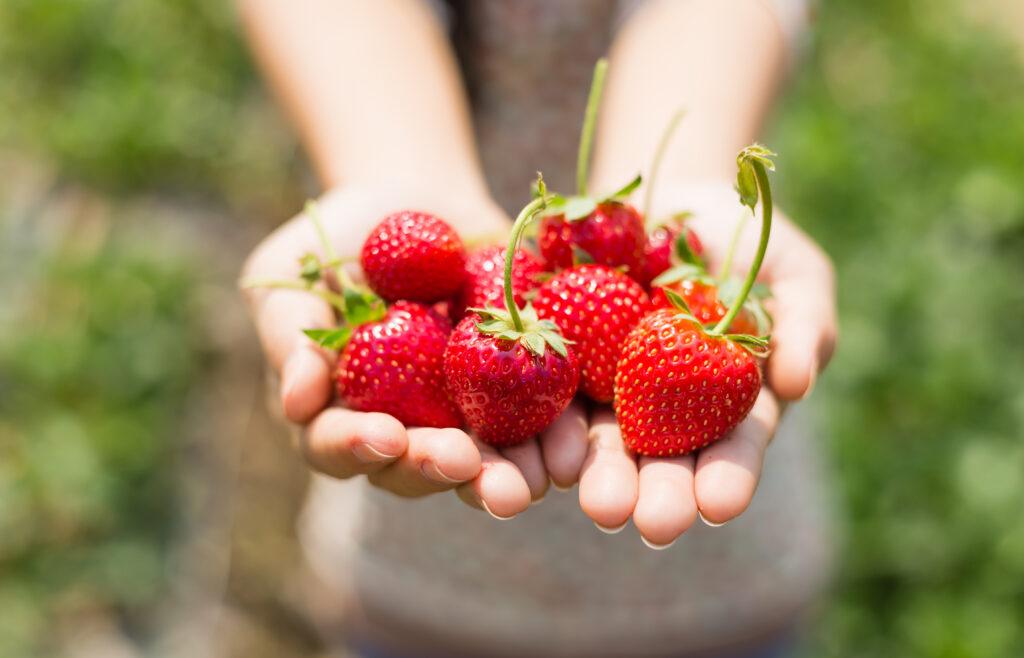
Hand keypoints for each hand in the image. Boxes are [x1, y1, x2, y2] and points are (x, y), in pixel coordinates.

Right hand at [240, 183, 587, 517]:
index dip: (359, 447)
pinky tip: (574, 445)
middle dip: (440, 469)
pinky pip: (545, 419)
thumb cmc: (337, 241)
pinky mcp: (523, 388)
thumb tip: (297, 404)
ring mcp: (467, 414)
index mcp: (343, 413)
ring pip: (486, 462)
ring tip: (526, 482)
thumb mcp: (293, 276)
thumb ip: (292, 339)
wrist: (417, 200)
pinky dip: (559, 436)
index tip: (385, 434)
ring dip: (506, 476)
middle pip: (418, 467)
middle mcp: (408, 429)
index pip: (340, 446)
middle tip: (462, 464)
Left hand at [563, 182, 836, 545]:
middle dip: (659, 495)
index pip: (731, 450)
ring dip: (600, 477)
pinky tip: (549, 452)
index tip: (720, 504)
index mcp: (726, 407)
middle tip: (654, 524)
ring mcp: (609, 389)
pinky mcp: (562, 361)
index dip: (727, 478)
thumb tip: (798, 384)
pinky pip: (549, 396)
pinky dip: (548, 425)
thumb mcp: (794, 275)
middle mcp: (665, 412)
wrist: (670, 201)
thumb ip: (804, 326)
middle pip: (662, 461)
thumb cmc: (747, 246)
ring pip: (601, 442)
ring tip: (600, 505)